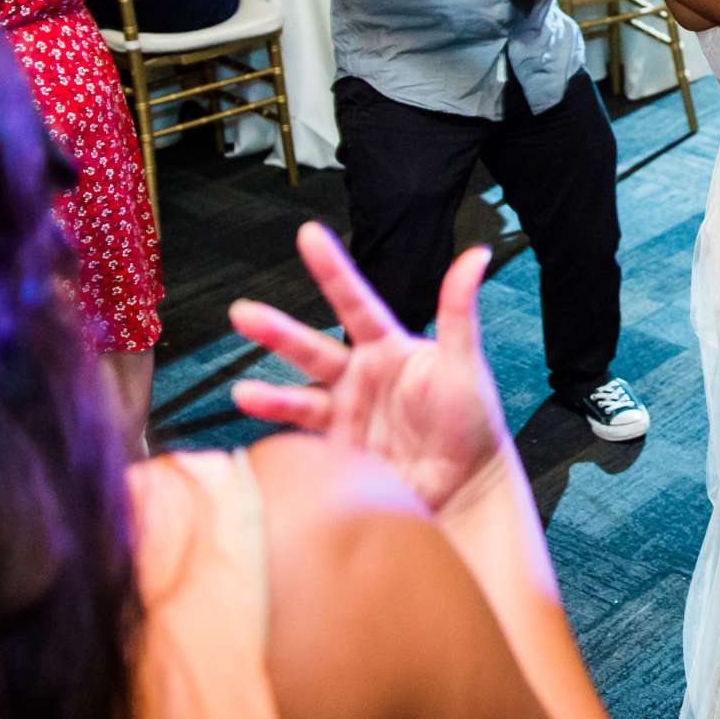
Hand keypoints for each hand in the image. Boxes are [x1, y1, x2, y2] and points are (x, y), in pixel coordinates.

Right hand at [229, 222, 508, 512]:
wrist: (465, 484)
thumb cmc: (472, 418)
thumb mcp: (464, 362)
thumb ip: (459, 312)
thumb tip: (477, 253)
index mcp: (387, 347)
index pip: (355, 302)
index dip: (332, 269)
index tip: (308, 234)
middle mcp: (359, 376)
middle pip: (312, 349)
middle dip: (278, 333)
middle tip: (243, 313)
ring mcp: (345, 414)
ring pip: (300, 398)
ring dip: (271, 396)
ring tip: (243, 393)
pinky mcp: (337, 453)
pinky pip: (303, 443)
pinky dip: (281, 441)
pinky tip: (264, 442)